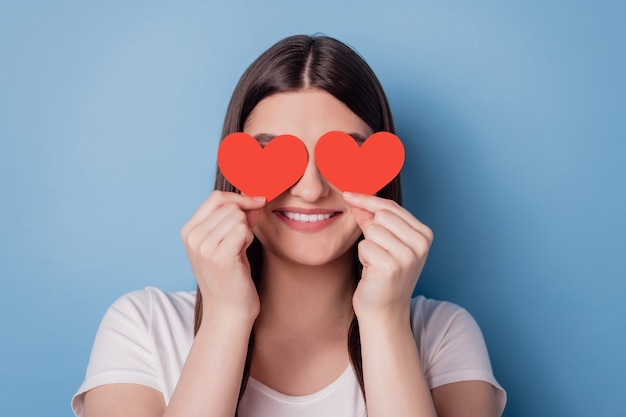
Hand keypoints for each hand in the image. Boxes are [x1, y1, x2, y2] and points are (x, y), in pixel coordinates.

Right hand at [180, 190, 265, 322]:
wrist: (229, 311)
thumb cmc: (231, 275)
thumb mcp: (226, 241)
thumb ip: (236, 217)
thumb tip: (255, 195)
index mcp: (189, 231)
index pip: (216, 197)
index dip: (240, 198)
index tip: (257, 202)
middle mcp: (192, 237)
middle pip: (229, 206)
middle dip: (245, 218)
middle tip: (244, 240)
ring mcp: (204, 247)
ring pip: (238, 217)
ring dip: (246, 231)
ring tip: (240, 250)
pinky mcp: (220, 257)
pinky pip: (243, 230)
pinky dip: (249, 239)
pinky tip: (243, 255)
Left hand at [343, 192, 433, 321]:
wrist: (384, 311)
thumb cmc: (383, 274)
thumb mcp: (383, 242)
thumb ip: (371, 218)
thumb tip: (353, 196)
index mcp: (424, 234)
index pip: (391, 207)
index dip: (367, 200)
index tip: (348, 194)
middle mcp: (421, 243)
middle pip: (382, 215)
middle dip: (370, 229)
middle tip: (375, 250)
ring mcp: (408, 255)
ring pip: (372, 230)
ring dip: (367, 245)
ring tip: (375, 262)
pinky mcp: (391, 266)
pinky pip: (364, 246)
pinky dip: (363, 257)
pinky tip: (372, 271)